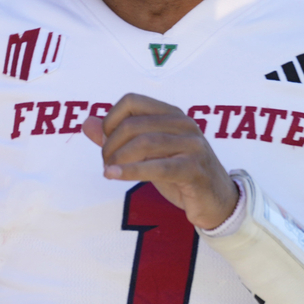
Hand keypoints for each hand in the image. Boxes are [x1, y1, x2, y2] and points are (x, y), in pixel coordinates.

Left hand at [82, 93, 239, 229]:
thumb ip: (117, 138)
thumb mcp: (147, 154)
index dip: (110, 119)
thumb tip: (86, 123)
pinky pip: (157, 167)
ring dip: (118, 159)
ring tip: (109, 171)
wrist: (217, 202)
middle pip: (133, 124)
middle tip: (106, 163)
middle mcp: (184, 124)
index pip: (131, 101)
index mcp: (171, 114)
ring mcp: (192, 145)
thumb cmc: (179, 174)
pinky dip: (130, 171)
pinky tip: (113, 175)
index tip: (106, 141)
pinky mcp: (195, 169)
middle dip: (110, 145)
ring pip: (143, 143)